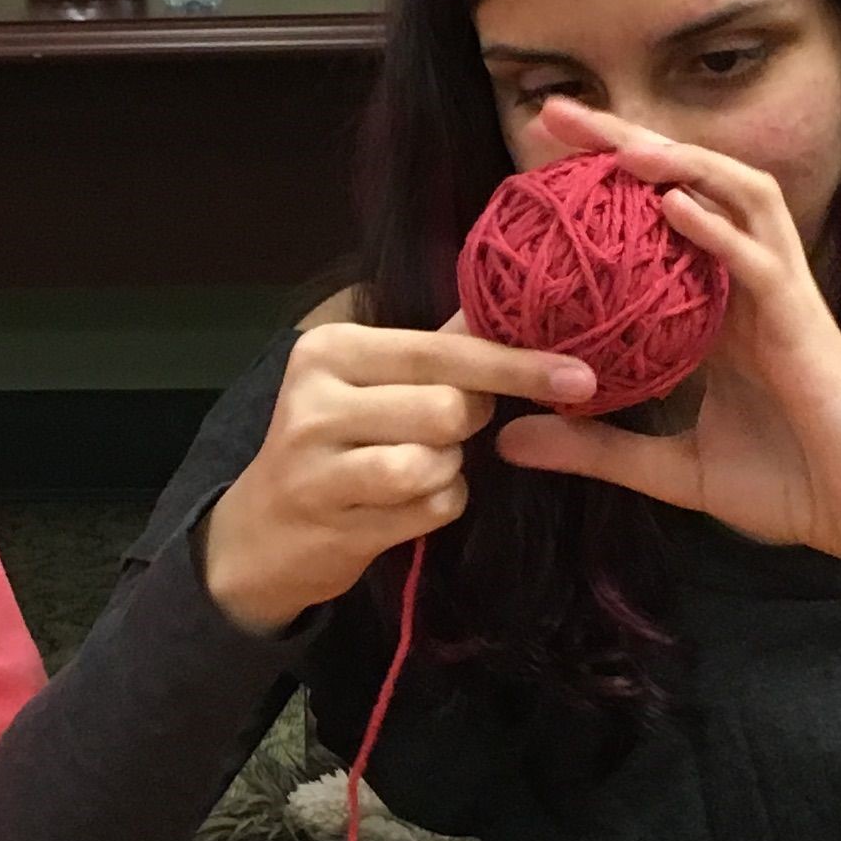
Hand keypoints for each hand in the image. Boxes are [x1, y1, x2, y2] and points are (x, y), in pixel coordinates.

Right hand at [203, 313, 595, 634]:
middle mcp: (315, 401)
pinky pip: (432, 507)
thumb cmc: (332, 444)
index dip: (515, 363)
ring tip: (420, 467)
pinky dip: (440, 504)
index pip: (441, 350)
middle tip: (447, 429)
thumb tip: (514, 306)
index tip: (581, 375)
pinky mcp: (336, 524)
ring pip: (437, 461)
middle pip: (448, 408)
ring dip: (449, 468)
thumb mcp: (367, 383)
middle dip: (468, 422)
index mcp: (330, 351)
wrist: (259, 535)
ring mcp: (318, 467)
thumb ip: (435, 350)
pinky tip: (407, 503)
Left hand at [491, 98, 840, 594]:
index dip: (604, 184)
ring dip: (680, 163)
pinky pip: (761, 263)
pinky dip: (718, 231)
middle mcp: (748, 287)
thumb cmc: (791, 487)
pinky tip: (674, 206)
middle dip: (628, 141)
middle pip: (691, 187)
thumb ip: (596, 449)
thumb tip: (507, 439)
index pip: (658, 222)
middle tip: (558, 113)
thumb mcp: (672, 470)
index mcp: (718, 311)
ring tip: (619, 142)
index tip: (533, 162)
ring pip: (736, 200)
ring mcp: (782, 298)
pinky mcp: (806, 325)